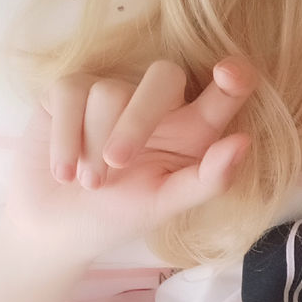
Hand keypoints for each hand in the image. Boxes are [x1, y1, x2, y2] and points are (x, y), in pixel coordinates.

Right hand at [2, 57, 257, 265]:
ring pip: (110, 91)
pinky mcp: (68, 90)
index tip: (230, 74)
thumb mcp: (166, 204)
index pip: (222, 91)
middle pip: (163, 76)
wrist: (58, 227)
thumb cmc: (120, 214)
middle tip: (118, 162)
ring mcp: (111, 90)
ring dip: (94, 144)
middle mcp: (156, 102)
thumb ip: (208, 179)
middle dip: (139, 118)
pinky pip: (70, 92)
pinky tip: (64, 171)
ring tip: (89, 184)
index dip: (234, 75)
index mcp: (192, 128)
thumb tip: (243, 143)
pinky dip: (66, 137)